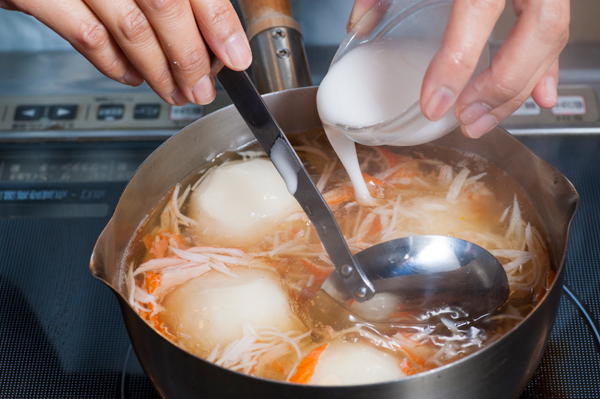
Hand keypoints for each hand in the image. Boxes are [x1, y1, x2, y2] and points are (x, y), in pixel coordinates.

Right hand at [0, 0, 251, 105]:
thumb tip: (214, 34)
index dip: (219, 23)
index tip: (236, 57)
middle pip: (165, 6)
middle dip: (189, 58)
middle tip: (202, 89)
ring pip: (130, 28)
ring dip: (158, 71)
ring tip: (175, 93)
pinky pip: (87, 36)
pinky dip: (114, 64)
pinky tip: (134, 76)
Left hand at [348, 0, 569, 137]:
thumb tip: (361, 24)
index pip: (477, 13)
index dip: (456, 63)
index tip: (434, 102)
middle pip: (535, 31)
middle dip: (502, 86)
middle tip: (467, 119)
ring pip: (552, 36)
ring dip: (521, 87)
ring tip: (484, 118)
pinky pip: (558, 27)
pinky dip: (547, 66)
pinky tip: (539, 96)